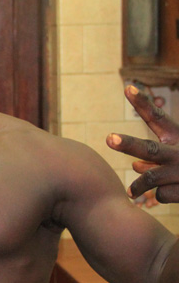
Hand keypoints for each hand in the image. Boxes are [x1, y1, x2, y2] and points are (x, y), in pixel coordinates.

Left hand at [110, 84, 178, 204]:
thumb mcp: (176, 153)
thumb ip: (154, 156)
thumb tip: (135, 166)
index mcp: (178, 136)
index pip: (158, 118)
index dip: (142, 104)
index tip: (127, 87)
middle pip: (150, 149)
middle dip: (129, 144)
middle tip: (109, 139)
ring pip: (150, 177)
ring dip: (139, 185)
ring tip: (132, 191)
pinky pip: (162, 194)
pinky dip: (162, 195)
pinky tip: (175, 192)